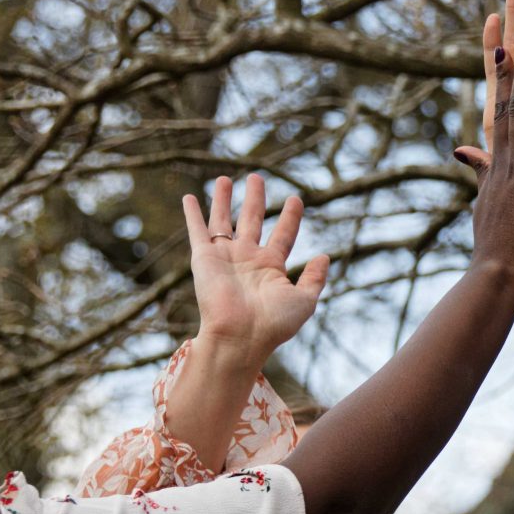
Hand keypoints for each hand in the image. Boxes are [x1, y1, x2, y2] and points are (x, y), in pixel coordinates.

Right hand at [178, 174, 328, 365]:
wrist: (240, 336)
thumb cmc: (274, 323)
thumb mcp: (305, 301)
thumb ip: (314, 278)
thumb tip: (324, 256)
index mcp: (271, 268)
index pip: (283, 234)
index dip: (290, 217)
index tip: (295, 198)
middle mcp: (247, 259)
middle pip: (252, 220)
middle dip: (255, 199)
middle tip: (256, 177)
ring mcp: (225, 257)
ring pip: (224, 221)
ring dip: (223, 199)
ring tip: (225, 178)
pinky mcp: (204, 258)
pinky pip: (197, 231)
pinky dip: (193, 214)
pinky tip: (189, 197)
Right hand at [459, 16, 513, 281]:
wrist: (497, 272)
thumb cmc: (493, 245)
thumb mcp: (485, 201)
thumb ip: (479, 172)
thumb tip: (464, 153)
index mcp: (498, 162)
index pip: (499, 108)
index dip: (502, 75)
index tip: (504, 43)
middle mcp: (510, 158)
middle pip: (513, 102)